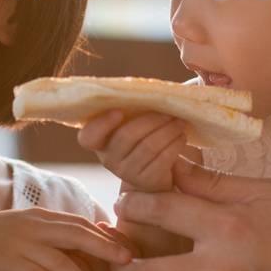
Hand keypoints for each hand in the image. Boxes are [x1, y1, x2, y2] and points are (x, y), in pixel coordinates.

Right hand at [0, 209, 131, 270]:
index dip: (105, 236)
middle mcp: (34, 226)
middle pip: (78, 234)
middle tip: (129, 263)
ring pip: (61, 260)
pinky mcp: (7, 261)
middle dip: (106, 248)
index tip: (127, 249)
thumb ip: (49, 234)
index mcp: (40, 217)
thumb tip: (79, 240)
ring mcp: (21, 243)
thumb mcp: (23, 230)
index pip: (80, 223)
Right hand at [77, 109, 198, 191]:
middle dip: (152, 120)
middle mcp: (107, 158)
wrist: (158, 173)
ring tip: (180, 122)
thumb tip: (154, 89)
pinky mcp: (145, 181)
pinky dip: (175, 145)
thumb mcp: (134, 122)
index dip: (101, 124)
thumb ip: (134, 108)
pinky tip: (182, 137)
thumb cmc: (145, 137)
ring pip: (148, 146)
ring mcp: (125, 172)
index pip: (88, 136)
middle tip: (170, 112)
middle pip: (127, 136)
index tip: (119, 111)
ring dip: (168, 130)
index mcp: (99, 141)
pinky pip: (161, 159)